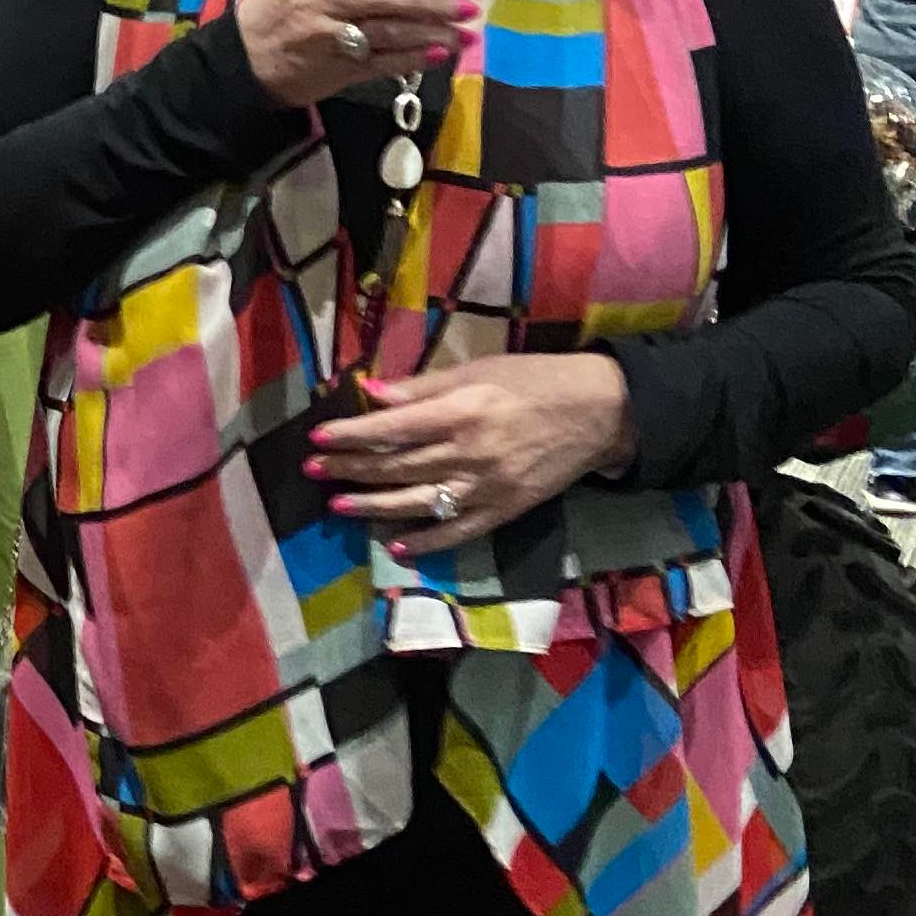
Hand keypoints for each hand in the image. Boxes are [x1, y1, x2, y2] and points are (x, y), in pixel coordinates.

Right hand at [234, 0, 474, 107]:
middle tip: (468, 5)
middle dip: (433, 2)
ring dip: (433, 33)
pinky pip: (383, 63)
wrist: (241, 63)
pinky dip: (413, 59)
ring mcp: (330, 37)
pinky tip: (438, 54)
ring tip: (464, 32)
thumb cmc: (276, 11)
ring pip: (391, 32)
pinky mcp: (336, 70)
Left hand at [309, 351, 635, 556]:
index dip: (351, 434)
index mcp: (463, 411)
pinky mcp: (505, 510)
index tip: (317, 439)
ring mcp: (487, 487)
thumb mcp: (480, 369)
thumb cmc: (535, 380)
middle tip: (313, 472)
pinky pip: (459, 532)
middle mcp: (470, 453)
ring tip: (338, 506)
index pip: (393, 428)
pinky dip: (427, 542)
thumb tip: (373, 393)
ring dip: (373, 507)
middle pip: (398, 467)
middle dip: (351, 470)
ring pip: (419, 503)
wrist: (601, 412)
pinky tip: (397, 546)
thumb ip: (425, 386)